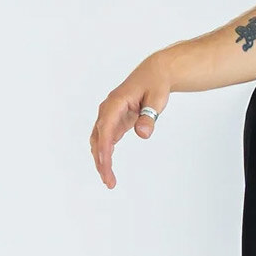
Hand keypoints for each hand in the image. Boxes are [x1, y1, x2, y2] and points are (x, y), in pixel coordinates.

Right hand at [90, 53, 172, 188]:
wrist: (154, 74)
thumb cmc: (155, 85)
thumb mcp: (157, 99)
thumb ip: (149, 116)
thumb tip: (143, 134)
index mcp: (115, 103)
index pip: (105, 129)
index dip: (104, 148)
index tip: (106, 164)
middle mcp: (107, 110)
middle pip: (99, 138)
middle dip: (101, 161)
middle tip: (109, 182)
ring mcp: (109, 116)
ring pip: (99, 141)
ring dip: (102, 160)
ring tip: (109, 181)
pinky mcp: (115, 121)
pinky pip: (106, 140)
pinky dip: (106, 154)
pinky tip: (108, 169)